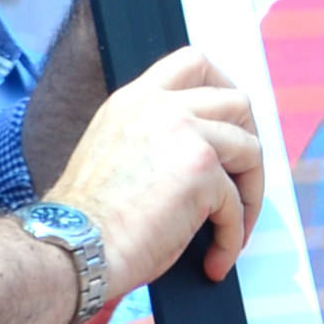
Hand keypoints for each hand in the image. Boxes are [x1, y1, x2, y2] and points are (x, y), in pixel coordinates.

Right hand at [48, 46, 263, 285]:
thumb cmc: (88, 220)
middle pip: (236, 102)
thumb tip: (198, 153)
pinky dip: (233, 236)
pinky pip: (236, 204)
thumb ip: (153, 137)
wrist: (73, 248)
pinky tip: (217, 260)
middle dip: (249, 140)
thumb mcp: (114, 153)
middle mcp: (161, 107)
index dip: (224, 88)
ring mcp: (185, 134)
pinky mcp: (202, 171)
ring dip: (250, 193)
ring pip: (250, 150)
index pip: (193, 63)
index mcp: (135, 99)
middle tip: (243, 178)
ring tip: (235, 227)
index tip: (232, 122)